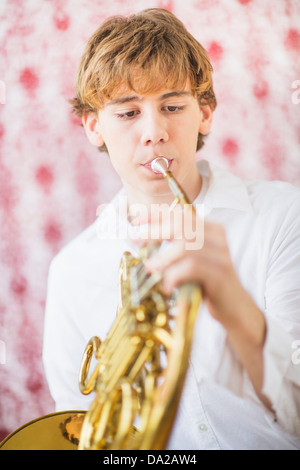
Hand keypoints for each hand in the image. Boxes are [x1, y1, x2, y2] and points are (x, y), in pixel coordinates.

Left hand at [140, 206, 268, 402]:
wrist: (234, 308)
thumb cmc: (207, 284)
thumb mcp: (190, 261)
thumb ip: (173, 247)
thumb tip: (140, 238)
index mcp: (211, 230)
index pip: (181, 214)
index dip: (157, 215)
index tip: (136, 219)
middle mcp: (218, 238)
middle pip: (182, 225)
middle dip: (155, 231)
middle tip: (136, 240)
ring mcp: (221, 255)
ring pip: (185, 246)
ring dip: (163, 258)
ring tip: (151, 269)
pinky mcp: (220, 274)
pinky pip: (192, 267)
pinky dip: (174, 275)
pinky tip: (168, 287)